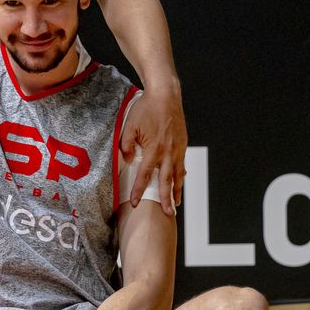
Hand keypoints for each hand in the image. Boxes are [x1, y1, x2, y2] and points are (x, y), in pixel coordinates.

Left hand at [120, 84, 186, 212]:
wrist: (166, 95)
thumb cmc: (146, 108)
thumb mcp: (129, 126)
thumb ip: (126, 145)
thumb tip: (128, 160)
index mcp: (154, 149)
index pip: (144, 175)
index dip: (138, 190)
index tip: (135, 203)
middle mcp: (168, 152)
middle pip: (166, 181)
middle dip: (166, 199)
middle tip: (168, 214)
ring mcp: (177, 148)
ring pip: (178, 174)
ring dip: (177, 190)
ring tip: (177, 202)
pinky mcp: (182, 143)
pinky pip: (182, 163)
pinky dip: (181, 174)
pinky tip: (181, 180)